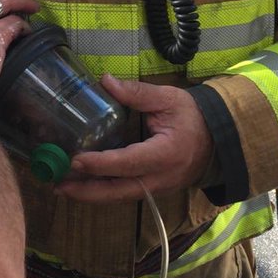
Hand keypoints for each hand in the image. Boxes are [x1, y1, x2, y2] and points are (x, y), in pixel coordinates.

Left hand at [56, 75, 213, 203]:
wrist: (220, 140)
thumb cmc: (194, 117)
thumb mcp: (169, 99)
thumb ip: (137, 93)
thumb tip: (105, 80)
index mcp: (165, 154)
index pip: (128, 162)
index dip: (100, 163)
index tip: (75, 160)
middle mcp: (160, 178)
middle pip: (118, 191)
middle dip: (86, 191)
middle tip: (57, 184)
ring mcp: (157, 188)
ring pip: (119, 196)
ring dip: (90, 194)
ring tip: (62, 186)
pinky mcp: (153, 190)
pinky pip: (125, 193)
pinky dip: (103, 191)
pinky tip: (83, 185)